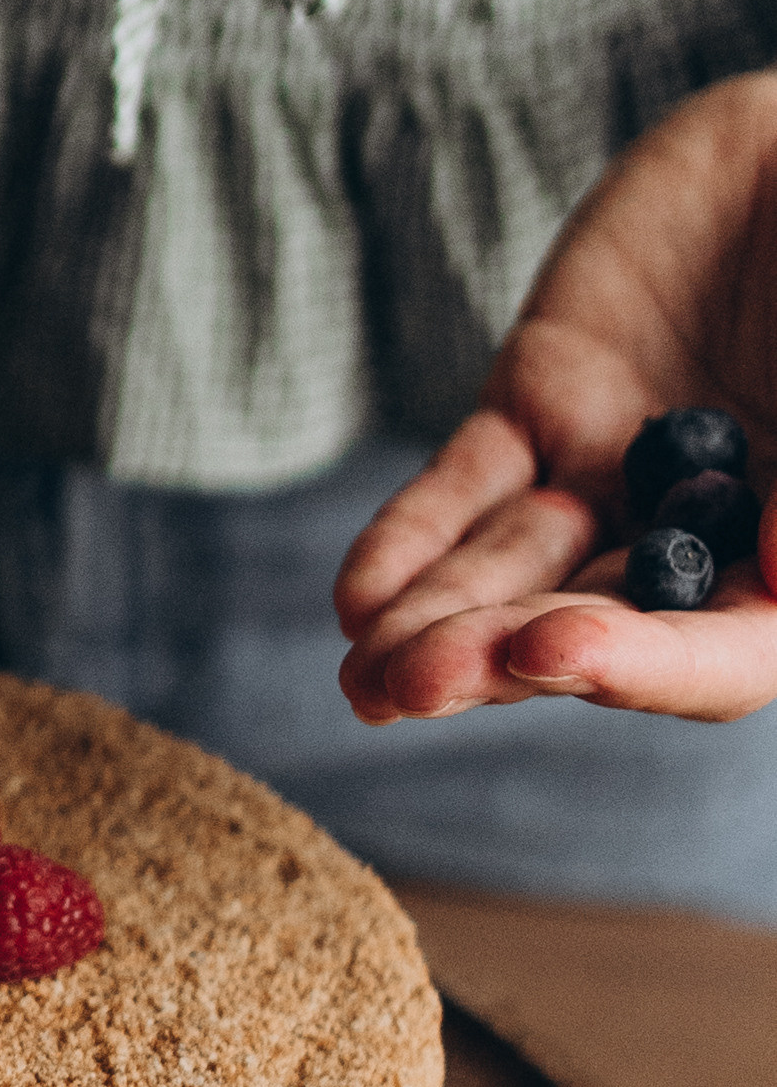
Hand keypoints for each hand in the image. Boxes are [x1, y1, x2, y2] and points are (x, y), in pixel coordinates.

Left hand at [335, 76, 776, 724]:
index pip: (728, 653)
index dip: (645, 669)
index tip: (552, 653)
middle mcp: (711, 536)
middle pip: (601, 625)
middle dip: (501, 656)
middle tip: (412, 683)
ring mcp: (618, 471)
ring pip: (517, 569)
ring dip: (439, 622)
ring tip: (365, 673)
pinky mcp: (543, 403)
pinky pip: (465, 486)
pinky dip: (412, 540)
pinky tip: (358, 596)